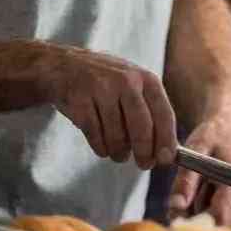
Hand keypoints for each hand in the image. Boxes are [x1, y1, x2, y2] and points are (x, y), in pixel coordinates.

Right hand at [43, 45, 176, 169]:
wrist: (64, 65)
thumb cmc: (105, 81)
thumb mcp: (133, 85)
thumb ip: (150, 112)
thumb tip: (166, 150)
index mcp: (145, 78)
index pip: (163, 114)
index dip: (166, 140)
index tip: (165, 159)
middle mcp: (125, 81)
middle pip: (141, 127)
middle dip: (144, 152)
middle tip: (143, 164)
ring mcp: (100, 89)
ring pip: (116, 136)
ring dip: (118, 152)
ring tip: (118, 154)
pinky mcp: (79, 100)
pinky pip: (95, 135)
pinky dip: (100, 147)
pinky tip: (102, 146)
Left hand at [170, 113, 230, 224]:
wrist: (229, 128)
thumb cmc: (212, 136)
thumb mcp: (194, 152)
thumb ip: (185, 180)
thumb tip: (176, 207)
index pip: (220, 216)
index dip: (196, 220)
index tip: (175, 213)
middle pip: (217, 222)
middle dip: (196, 212)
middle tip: (188, 188)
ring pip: (218, 222)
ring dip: (203, 209)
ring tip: (203, 184)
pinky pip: (222, 218)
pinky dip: (209, 208)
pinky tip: (209, 190)